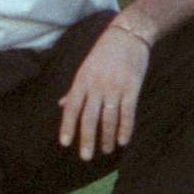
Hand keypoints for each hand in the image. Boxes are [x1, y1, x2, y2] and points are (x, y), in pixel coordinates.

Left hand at [58, 21, 148, 161]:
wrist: (126, 36)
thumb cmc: (103, 54)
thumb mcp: (84, 69)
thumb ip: (75, 90)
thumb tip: (62, 105)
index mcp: (81, 81)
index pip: (72, 108)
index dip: (68, 126)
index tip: (64, 143)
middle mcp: (96, 86)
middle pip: (89, 117)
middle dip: (86, 138)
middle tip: (85, 157)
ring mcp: (114, 87)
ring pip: (109, 118)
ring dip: (107, 137)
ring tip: (106, 151)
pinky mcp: (132, 87)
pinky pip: (128, 112)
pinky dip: (126, 128)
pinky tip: (123, 141)